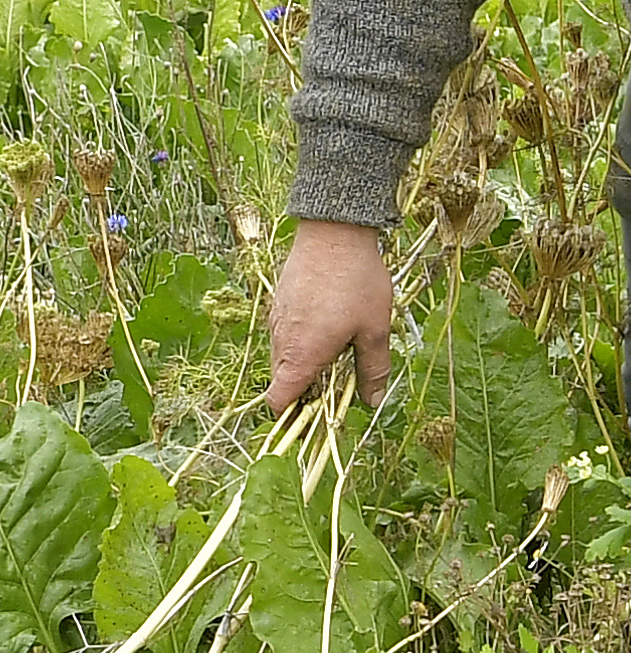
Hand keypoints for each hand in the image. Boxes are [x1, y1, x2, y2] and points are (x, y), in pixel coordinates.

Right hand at [265, 219, 393, 410]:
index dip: (293, 417)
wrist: (333, 232)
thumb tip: (374, 401)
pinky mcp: (278, 305)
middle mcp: (281, 344)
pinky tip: (327, 323)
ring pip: (284, 358)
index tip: (313, 420)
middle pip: (282, 382)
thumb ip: (373, 368)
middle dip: (304, 391)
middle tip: (337, 383)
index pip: (279, 402)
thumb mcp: (375, 328)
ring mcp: (276, 323)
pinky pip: (285, 335)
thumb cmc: (356, 282)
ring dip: (304, 364)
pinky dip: (301, 341)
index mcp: (302, 358)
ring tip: (337, 349)